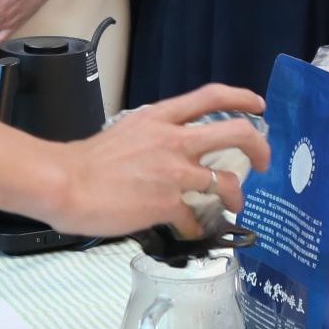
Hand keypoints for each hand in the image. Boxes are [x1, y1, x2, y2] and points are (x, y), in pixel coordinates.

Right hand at [49, 84, 273, 238]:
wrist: (65, 183)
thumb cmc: (86, 161)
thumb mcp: (126, 132)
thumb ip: (154, 138)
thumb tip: (169, 154)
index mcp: (161, 117)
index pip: (212, 96)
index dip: (242, 97)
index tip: (258, 105)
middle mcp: (174, 140)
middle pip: (236, 133)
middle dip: (259, 147)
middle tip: (263, 162)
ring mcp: (174, 172)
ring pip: (226, 181)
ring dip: (235, 196)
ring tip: (232, 205)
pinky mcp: (167, 204)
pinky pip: (196, 218)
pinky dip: (198, 228)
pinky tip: (193, 232)